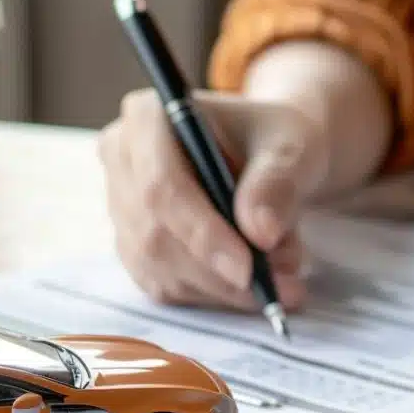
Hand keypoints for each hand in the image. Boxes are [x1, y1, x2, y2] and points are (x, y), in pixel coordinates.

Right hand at [98, 87, 327, 310]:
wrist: (272, 157)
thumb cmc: (275, 141)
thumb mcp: (291, 149)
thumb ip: (277, 183)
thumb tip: (260, 232)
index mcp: (149, 117)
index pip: (161, 185)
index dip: (201, 232)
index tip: (248, 267)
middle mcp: (123, 159)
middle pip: (156, 234)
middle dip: (221, 271)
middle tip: (284, 286)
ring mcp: (122, 206)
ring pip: (161, 268)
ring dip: (225, 287)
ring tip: (285, 279)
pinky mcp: (135, 246)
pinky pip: (166, 285)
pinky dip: (215, 295)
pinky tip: (255, 285)